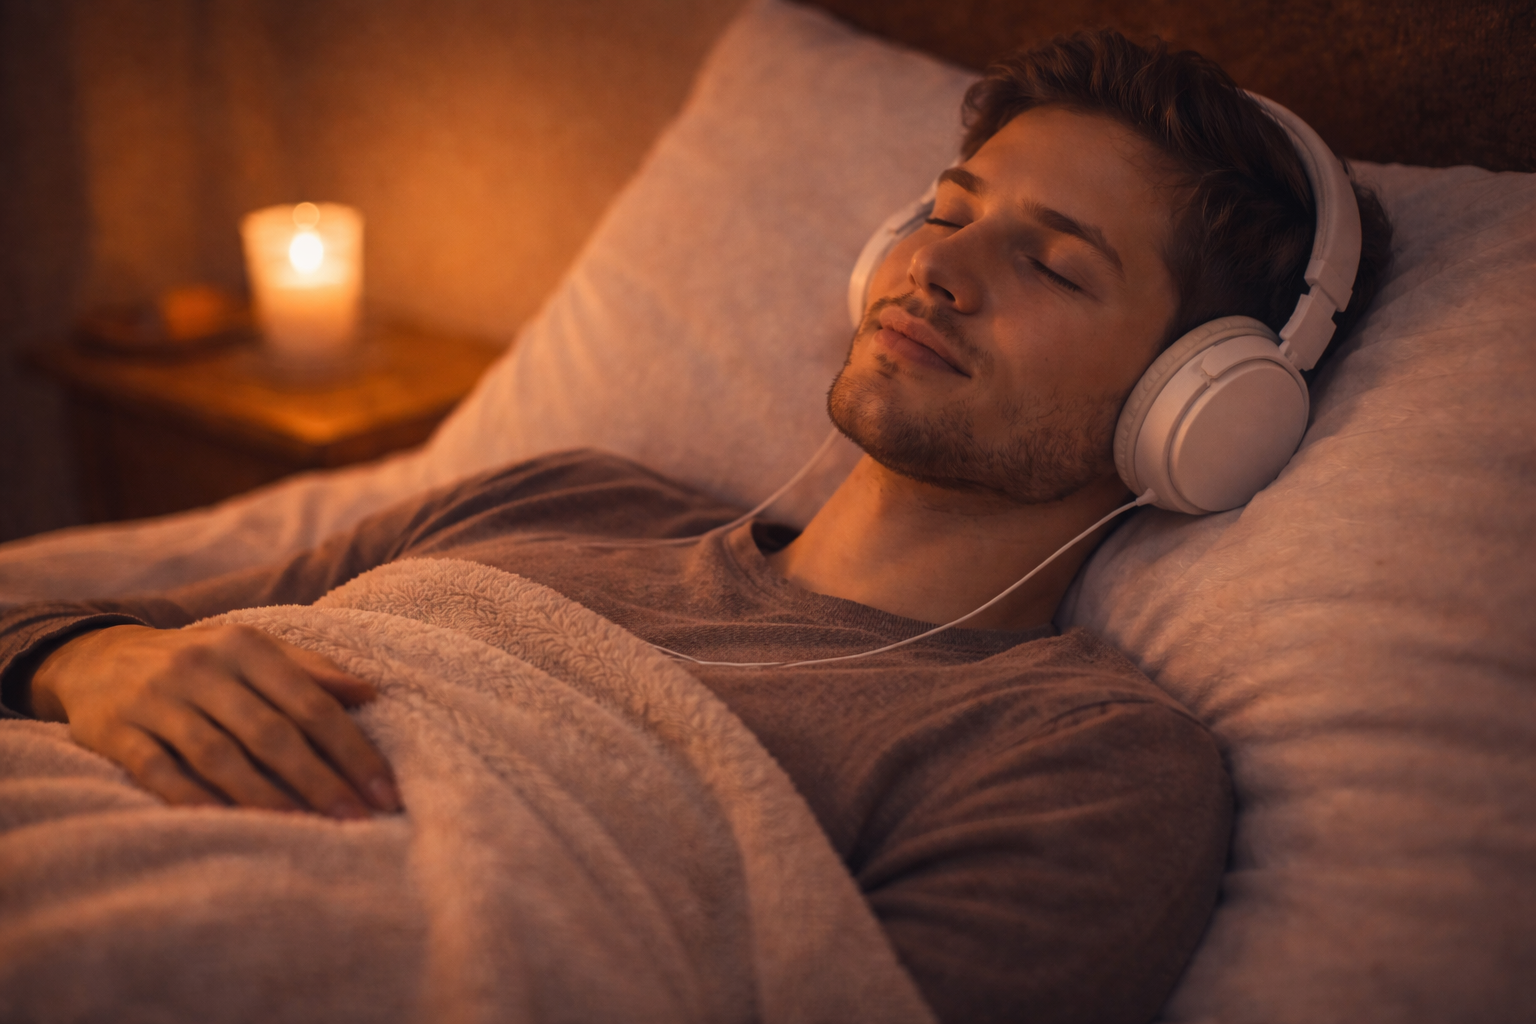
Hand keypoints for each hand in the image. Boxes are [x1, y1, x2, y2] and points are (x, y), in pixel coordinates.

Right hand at [29, 623, 400, 818]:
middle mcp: (201, 668)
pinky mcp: (116, 733)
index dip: (352, 749)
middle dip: (319, 780)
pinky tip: (229, 825)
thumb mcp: (254, 651)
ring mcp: (156, 701)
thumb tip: (370, 693)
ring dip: (266, 797)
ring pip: (220, 756)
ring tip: (307, 829)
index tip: (384, 790)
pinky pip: (160, 772)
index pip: (310, 703)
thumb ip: (311, 671)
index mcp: (245, 646)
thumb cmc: (202, 662)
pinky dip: (196, 800)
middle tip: (356, 820)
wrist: (97, 658)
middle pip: (271, 733)